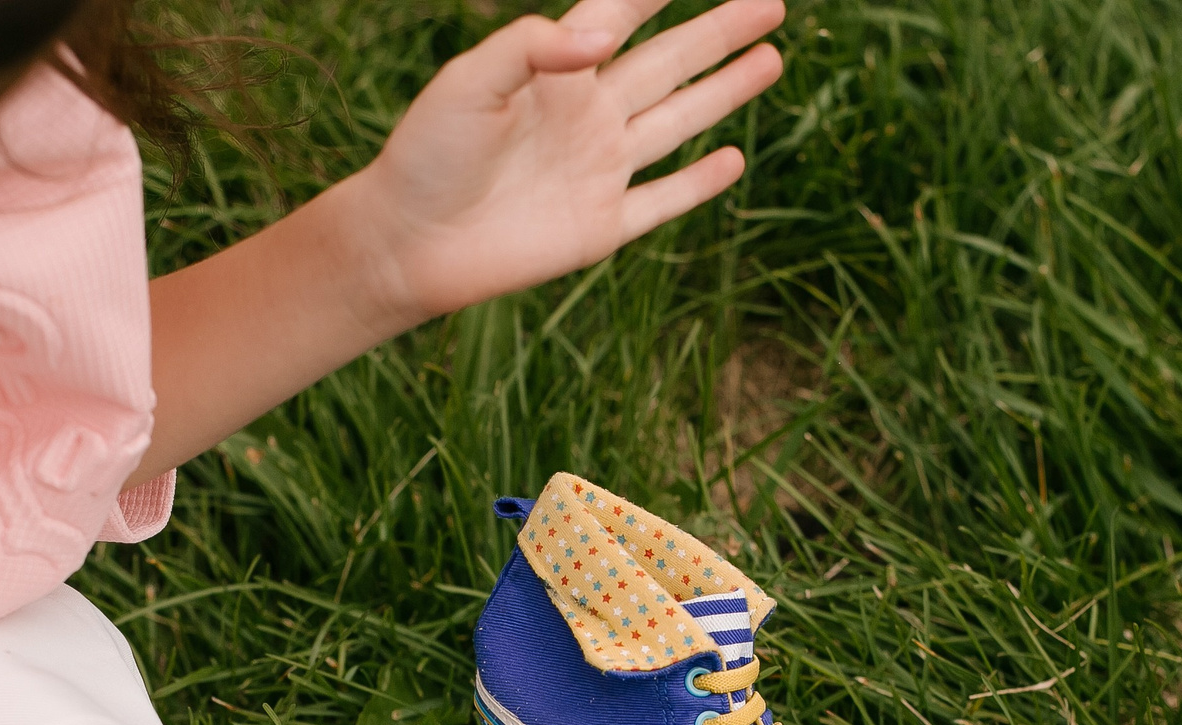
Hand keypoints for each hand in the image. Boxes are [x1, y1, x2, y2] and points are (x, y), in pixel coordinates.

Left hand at [353, 0, 785, 322]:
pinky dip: (700, 182)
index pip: (619, 14)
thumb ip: (530, 45)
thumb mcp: (467, 82)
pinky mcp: (603, 225)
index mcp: (555, 73)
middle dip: (720, 31)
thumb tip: (605, 36)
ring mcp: (600, 169)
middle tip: (769, 2)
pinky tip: (733, 158)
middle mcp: (587, 115)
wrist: (409, 243)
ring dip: (726, 91)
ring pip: (680, 121)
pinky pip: (663, 200)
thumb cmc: (426, 154)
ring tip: (772, 58)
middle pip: (670, 63)